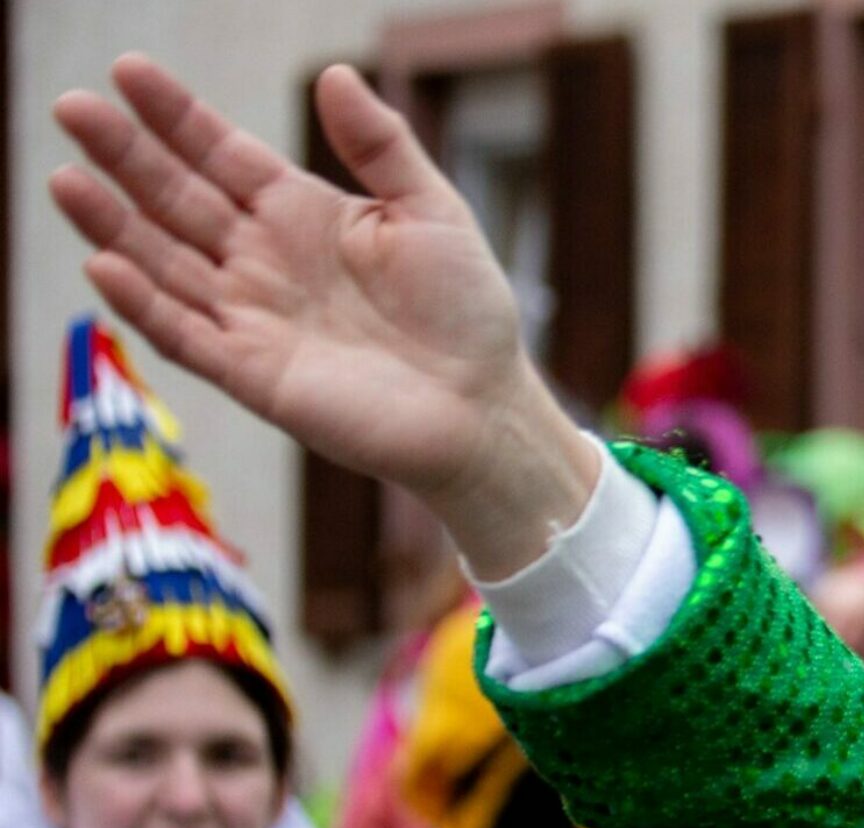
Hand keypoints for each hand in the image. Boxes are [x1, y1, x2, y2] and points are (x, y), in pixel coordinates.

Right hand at [50, 56, 594, 574]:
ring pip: (163, 263)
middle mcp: (263, 261)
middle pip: (177, 200)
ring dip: (112, 224)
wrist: (484, 406)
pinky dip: (143, 303)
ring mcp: (252, 317)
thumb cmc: (466, 311)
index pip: (221, 155)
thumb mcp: (431, 211)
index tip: (130, 72)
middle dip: (124, 155)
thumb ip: (382, 145)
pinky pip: (184, 335)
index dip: (177, 117)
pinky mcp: (252, 374)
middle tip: (72, 107)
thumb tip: (334, 74)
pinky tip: (104, 263)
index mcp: (301, 215)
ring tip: (65, 177)